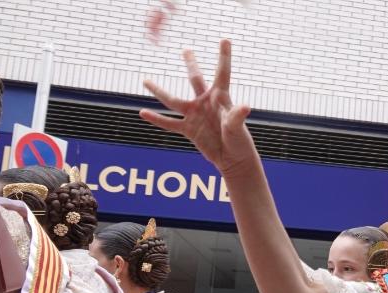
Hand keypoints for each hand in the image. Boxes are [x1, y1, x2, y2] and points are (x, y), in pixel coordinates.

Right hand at [140, 40, 256, 174]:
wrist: (233, 160)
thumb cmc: (239, 142)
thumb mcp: (237, 128)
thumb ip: (237, 116)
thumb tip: (245, 106)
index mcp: (221, 98)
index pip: (222, 73)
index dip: (224, 56)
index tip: (225, 38)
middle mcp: (206, 103)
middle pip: (196, 79)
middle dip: (191, 64)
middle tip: (186, 50)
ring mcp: (195, 115)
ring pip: (174, 100)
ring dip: (159, 91)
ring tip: (145, 80)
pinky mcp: (189, 129)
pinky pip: (169, 123)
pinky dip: (156, 119)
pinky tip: (142, 112)